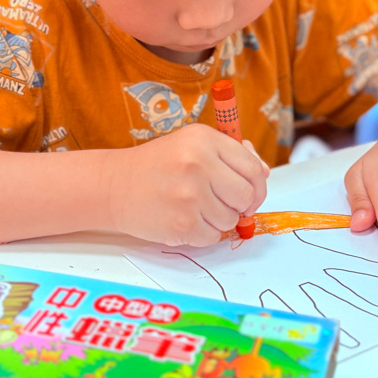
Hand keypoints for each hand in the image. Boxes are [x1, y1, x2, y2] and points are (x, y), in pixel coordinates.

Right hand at [110, 124, 268, 245]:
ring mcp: (189, 195)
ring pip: (231, 220)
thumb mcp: (192, 146)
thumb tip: (263, 173)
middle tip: (221, 204)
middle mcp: (197, 164)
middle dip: (240, 205)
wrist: (113, 186)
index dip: (257, 186)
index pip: (252, 168)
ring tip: (194, 208)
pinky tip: (184, 220)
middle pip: (246, 196)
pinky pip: (212, 237)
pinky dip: (203, 234)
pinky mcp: (182, 224)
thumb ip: (231, 155)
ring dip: (218, 220)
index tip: (250, 194)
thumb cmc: (157, 166)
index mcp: (203, 140)